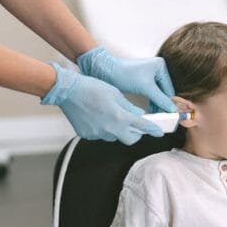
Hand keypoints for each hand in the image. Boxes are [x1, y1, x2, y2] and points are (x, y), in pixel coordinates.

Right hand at [41, 63, 162, 144]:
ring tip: (111, 115)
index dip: (153, 130)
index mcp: (119, 117)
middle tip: (135, 125)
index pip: (142, 126)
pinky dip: (104, 129)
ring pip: (115, 137)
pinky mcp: (87, 135)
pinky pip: (101, 135)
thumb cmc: (91, 88)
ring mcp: (98, 134)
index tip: (159, 132)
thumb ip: (129, 107)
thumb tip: (139, 114)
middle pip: (130, 139)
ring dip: (118, 130)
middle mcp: (110, 129)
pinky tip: (99, 117)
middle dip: (136, 134)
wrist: (67, 91)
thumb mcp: (115, 93)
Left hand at [77, 46, 175, 112]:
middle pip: (164, 92)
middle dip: (162, 104)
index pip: (169, 89)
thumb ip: (160, 99)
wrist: (105, 71)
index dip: (168, 103)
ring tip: (156, 116)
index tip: (169, 115)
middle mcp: (157, 69)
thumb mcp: (145, 87)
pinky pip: (151, 94)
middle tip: (162, 118)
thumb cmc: (124, 74)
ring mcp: (150, 76)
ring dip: (156, 105)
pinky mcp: (142, 82)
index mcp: (161, 66)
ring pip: (157, 94)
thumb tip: (171, 110)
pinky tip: (150, 111)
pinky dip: (151, 102)